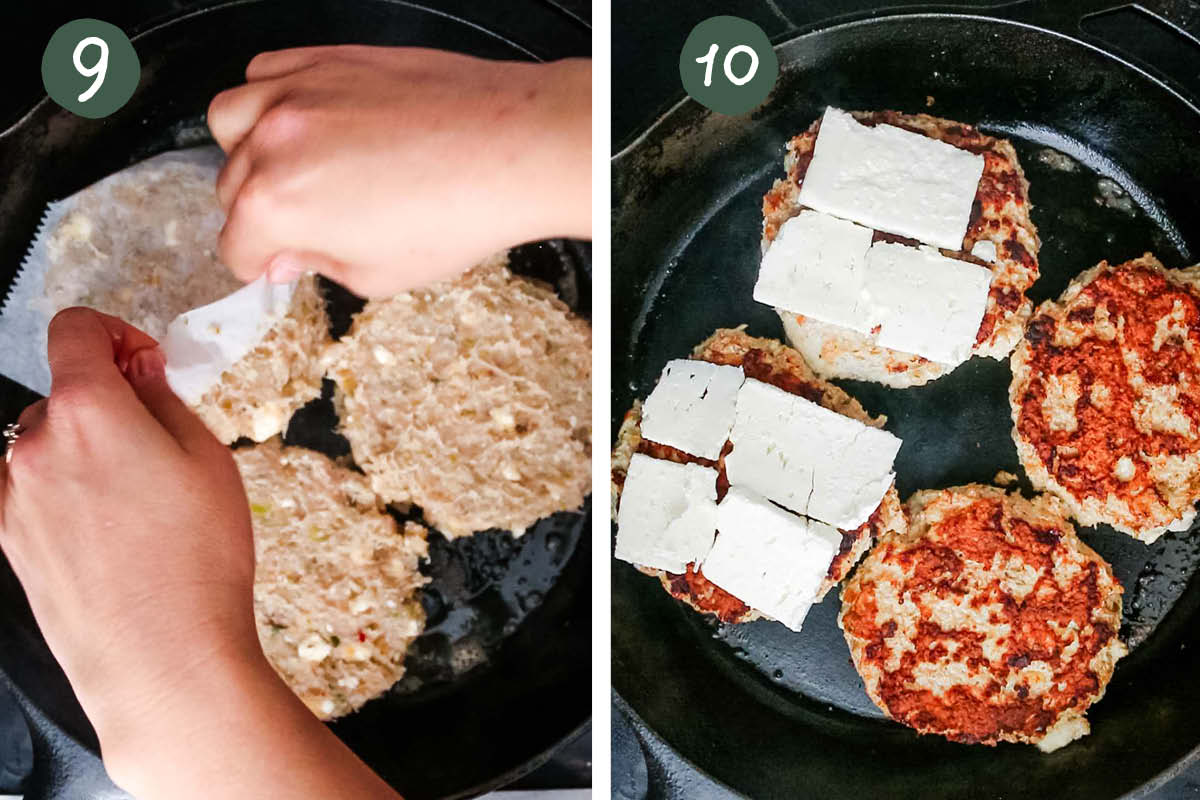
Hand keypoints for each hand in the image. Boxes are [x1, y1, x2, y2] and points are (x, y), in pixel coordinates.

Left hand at [0, 308, 399, 798]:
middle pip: (63, 393)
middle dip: (108, 401)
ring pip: (47, 445)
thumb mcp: (208, 460)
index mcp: (87, 413)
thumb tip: (140, 372)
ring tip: (142, 501)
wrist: (162, 660)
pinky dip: (68, 492)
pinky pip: (35, 492)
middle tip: (160, 441)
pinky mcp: (10, 543)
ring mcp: (13, 499)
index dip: (115, 333)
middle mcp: (34, 449)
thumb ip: (164, 399)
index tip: (142, 362)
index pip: (74, 329)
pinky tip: (114, 532)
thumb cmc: (197, 563)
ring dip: (86, 450)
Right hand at [208, 46, 590, 297]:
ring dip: (249, 151)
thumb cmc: (459, 213)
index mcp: (277, 207)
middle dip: (260, 215)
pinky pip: (266, 71)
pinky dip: (270, 97)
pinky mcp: (327, 59)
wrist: (514, 147)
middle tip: (306, 226)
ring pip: (230, 120)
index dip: (262, 266)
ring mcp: (297, 91)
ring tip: (294, 169)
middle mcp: (272, 141)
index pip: (236, 248)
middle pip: (230, 187)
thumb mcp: (380, 274)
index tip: (283, 264)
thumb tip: (289, 257)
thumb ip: (319, 264)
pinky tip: (305, 120)